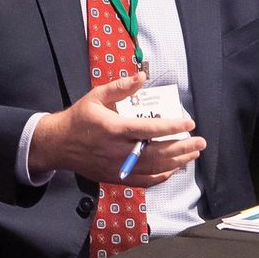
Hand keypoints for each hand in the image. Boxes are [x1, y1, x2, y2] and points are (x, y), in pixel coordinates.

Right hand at [28, 73, 202, 186]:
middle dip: (182, 147)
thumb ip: (121, 87)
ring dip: (177, 162)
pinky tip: (173, 168)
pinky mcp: (116, 177)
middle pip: (157, 152)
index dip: (172, 127)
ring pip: (154, 168)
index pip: (150, 129)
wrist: (59, 145)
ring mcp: (118, 167)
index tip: (189, 123)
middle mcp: (118, 151)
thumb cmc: (79, 118)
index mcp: (114, 129)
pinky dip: (162, 176)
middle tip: (200, 142)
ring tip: (193, 154)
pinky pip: (144, 180)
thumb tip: (142, 77)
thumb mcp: (96, 96)